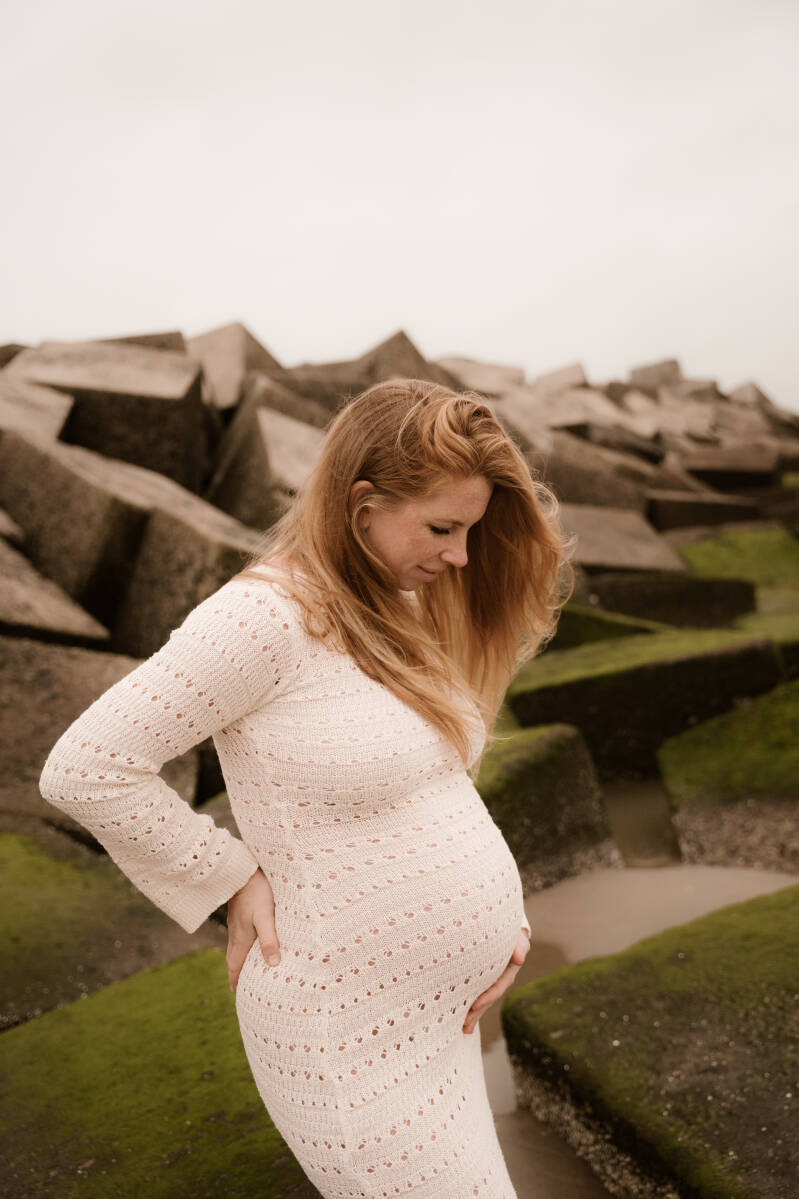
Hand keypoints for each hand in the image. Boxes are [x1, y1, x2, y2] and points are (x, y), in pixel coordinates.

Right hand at [226, 867, 280, 992]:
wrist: (243, 870)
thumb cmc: (257, 893)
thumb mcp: (265, 917)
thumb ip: (269, 940)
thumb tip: (272, 964)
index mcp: (241, 938)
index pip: (235, 964)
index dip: (235, 979)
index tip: (236, 992)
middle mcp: (235, 932)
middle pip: (233, 957)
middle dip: (235, 972)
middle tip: (238, 985)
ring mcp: (236, 921)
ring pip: (234, 945)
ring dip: (237, 958)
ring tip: (242, 965)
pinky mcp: (239, 912)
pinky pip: (238, 934)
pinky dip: (241, 944)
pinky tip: (248, 939)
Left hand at [463, 927, 529, 1034]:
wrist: (500, 924)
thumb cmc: (508, 930)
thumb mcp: (516, 936)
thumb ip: (519, 945)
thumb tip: (519, 957)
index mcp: (508, 970)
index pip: (498, 986)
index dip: (488, 996)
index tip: (474, 1005)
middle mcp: (500, 977)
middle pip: (489, 998)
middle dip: (477, 1012)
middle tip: (464, 1025)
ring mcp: (490, 979)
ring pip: (481, 998)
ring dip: (472, 1013)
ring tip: (462, 1027)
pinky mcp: (480, 977)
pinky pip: (475, 991)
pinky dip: (468, 1004)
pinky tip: (460, 1017)